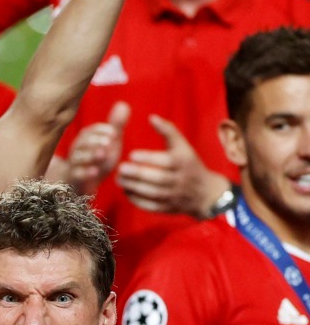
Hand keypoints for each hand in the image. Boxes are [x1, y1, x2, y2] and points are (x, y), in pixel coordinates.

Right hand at [67, 101, 129, 193]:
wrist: (80, 181)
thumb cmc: (97, 157)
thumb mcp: (108, 141)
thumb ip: (116, 125)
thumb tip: (123, 104)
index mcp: (85, 138)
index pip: (90, 131)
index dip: (101, 130)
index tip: (113, 132)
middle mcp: (77, 149)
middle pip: (82, 143)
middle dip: (95, 141)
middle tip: (108, 142)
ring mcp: (74, 163)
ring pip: (78, 158)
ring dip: (90, 156)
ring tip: (102, 154)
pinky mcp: (75, 177)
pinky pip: (77, 174)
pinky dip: (85, 173)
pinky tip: (95, 172)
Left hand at [115, 114, 229, 215]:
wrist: (205, 193)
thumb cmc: (189, 164)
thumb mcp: (183, 146)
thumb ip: (168, 131)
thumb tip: (151, 117)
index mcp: (183, 162)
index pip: (166, 161)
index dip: (148, 158)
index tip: (131, 154)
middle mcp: (179, 179)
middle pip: (157, 179)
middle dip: (137, 174)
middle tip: (120, 168)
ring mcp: (173, 196)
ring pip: (152, 193)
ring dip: (133, 187)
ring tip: (119, 179)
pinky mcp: (167, 208)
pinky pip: (151, 206)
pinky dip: (137, 200)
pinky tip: (126, 191)